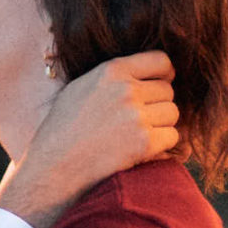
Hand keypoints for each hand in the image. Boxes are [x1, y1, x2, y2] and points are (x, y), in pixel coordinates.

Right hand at [0, 51, 178, 227]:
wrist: (54, 165)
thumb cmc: (63, 128)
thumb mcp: (81, 88)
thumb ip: (112, 78)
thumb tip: (144, 75)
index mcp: (111, 71)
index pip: (161, 61)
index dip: (165, 74)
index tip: (159, 86)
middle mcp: (126, 90)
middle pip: (168, 91)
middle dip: (159, 104)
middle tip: (141, 119)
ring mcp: (136, 116)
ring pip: (173, 113)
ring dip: (162, 125)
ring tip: (138, 135)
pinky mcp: (144, 142)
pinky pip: (172, 136)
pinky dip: (163, 144)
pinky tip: (143, 149)